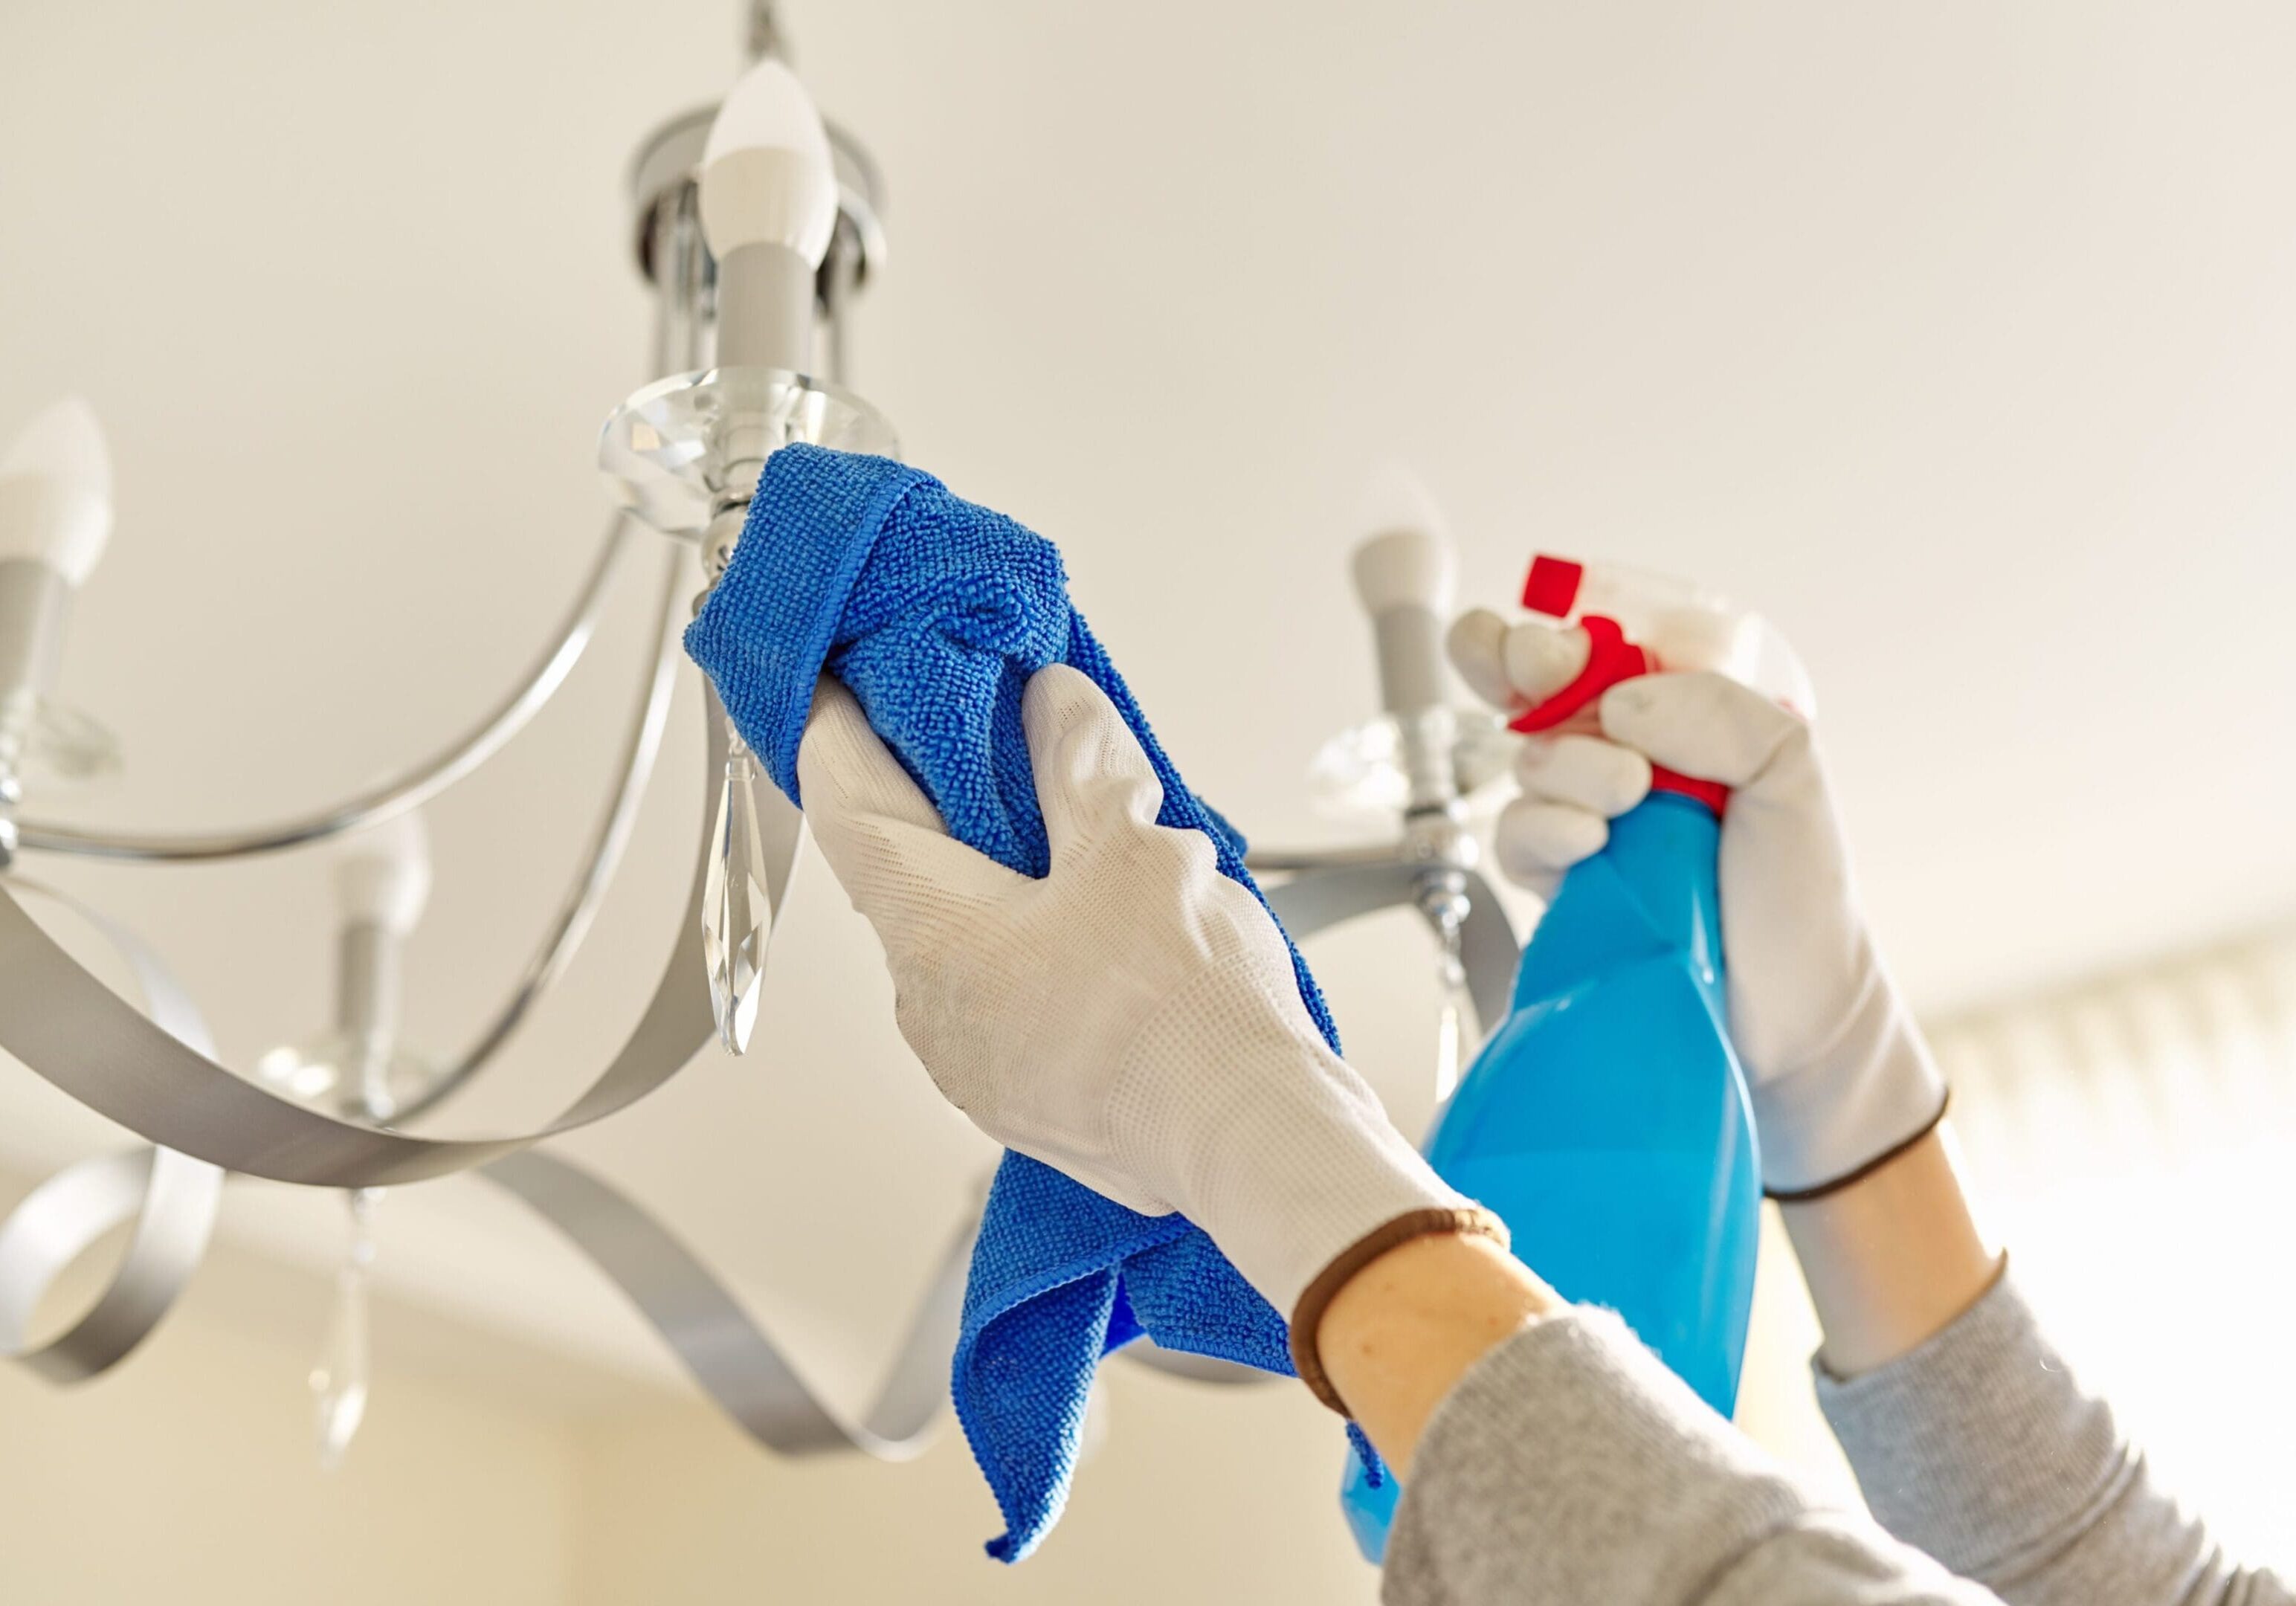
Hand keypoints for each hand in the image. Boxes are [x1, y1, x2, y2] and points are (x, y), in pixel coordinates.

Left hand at [795, 663, 1490, 1319]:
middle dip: (935, 808)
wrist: (1254, 1146)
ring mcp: (980, 1069)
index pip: (851, 814)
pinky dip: (1034, 945)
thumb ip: (1080, 767)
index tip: (832, 689)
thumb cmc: (1186, 1014)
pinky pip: (1011, 999)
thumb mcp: (1132, 850)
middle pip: (908, 881)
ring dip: (997, 883)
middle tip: (967, 738)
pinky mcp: (1034, 1104)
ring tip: (1062, 828)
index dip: (840, 739)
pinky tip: (1099, 922)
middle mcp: (934, 1014)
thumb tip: (1053, 706)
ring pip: (965, 945)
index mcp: (933, 940)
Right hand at [1447, 610, 1947, 1197]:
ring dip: (1569, 767)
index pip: (1595, 642)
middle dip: (1522, 670)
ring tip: (1627, 805)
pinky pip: (1519, 832)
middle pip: (1526, 682)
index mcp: (1677, 710)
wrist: (1792, 1016)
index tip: (1556, 652)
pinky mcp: (1558, 882)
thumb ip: (1712, 708)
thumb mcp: (1788, 767)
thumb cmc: (1800, 893)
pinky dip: (1547, 830)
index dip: (1554, 635)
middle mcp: (1623, 752)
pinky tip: (1590, 849)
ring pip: (1528, 758)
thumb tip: (1616, 702)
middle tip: (1545, 680)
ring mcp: (1586, 816)